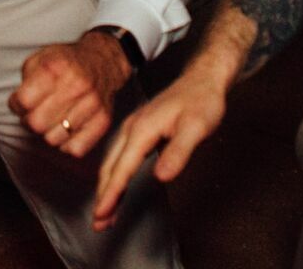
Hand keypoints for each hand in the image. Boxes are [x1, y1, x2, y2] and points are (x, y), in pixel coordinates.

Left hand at [8, 31, 131, 157]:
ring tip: (52, 119)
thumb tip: (18, 106)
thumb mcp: (39, 59)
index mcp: (55, 68)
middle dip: (29, 121)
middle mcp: (75, 86)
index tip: (20, 102)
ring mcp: (92, 104)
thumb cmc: (64, 64)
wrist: (101, 63)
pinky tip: (67, 129)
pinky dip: (67, 144)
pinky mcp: (103, 121)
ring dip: (48, 133)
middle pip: (36, 124)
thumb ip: (25, 80)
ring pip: (53, 140)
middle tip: (34, 113)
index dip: (16, 104)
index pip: (23, 101)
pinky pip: (75, 149)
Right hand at [91, 65, 226, 230]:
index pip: (122, 167)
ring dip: (107, 188)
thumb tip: (160, 177)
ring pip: (113, 162)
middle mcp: (132, 128)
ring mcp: (134, 128)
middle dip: (103, 196)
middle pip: (111, 167)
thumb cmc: (202, 101)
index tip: (102, 214)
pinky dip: (115, 175)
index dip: (111, 192)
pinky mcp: (139, 130)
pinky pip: (121, 156)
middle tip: (99, 223)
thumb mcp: (196, 127)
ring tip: (105, 214)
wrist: (203, 79)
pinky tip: (117, 187)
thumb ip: (178, 152)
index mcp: (142, 129)